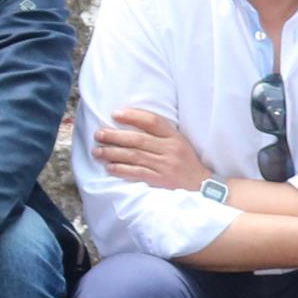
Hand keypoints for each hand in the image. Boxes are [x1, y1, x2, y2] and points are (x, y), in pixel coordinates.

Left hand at [91, 106, 211, 192]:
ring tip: (98, 151)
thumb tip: (130, 123)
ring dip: (113, 153)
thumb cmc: (185, 161)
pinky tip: (109, 167)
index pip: (152, 121)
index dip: (133, 116)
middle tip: (98, 134)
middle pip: (139, 139)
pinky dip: (122, 170)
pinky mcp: (160, 180)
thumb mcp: (178, 141)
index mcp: (174, 137)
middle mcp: (170, 149)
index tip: (115, 114)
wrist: (200, 184)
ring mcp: (165, 165)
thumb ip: (160, 133)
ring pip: (135, 156)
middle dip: (115, 136)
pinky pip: (137, 173)